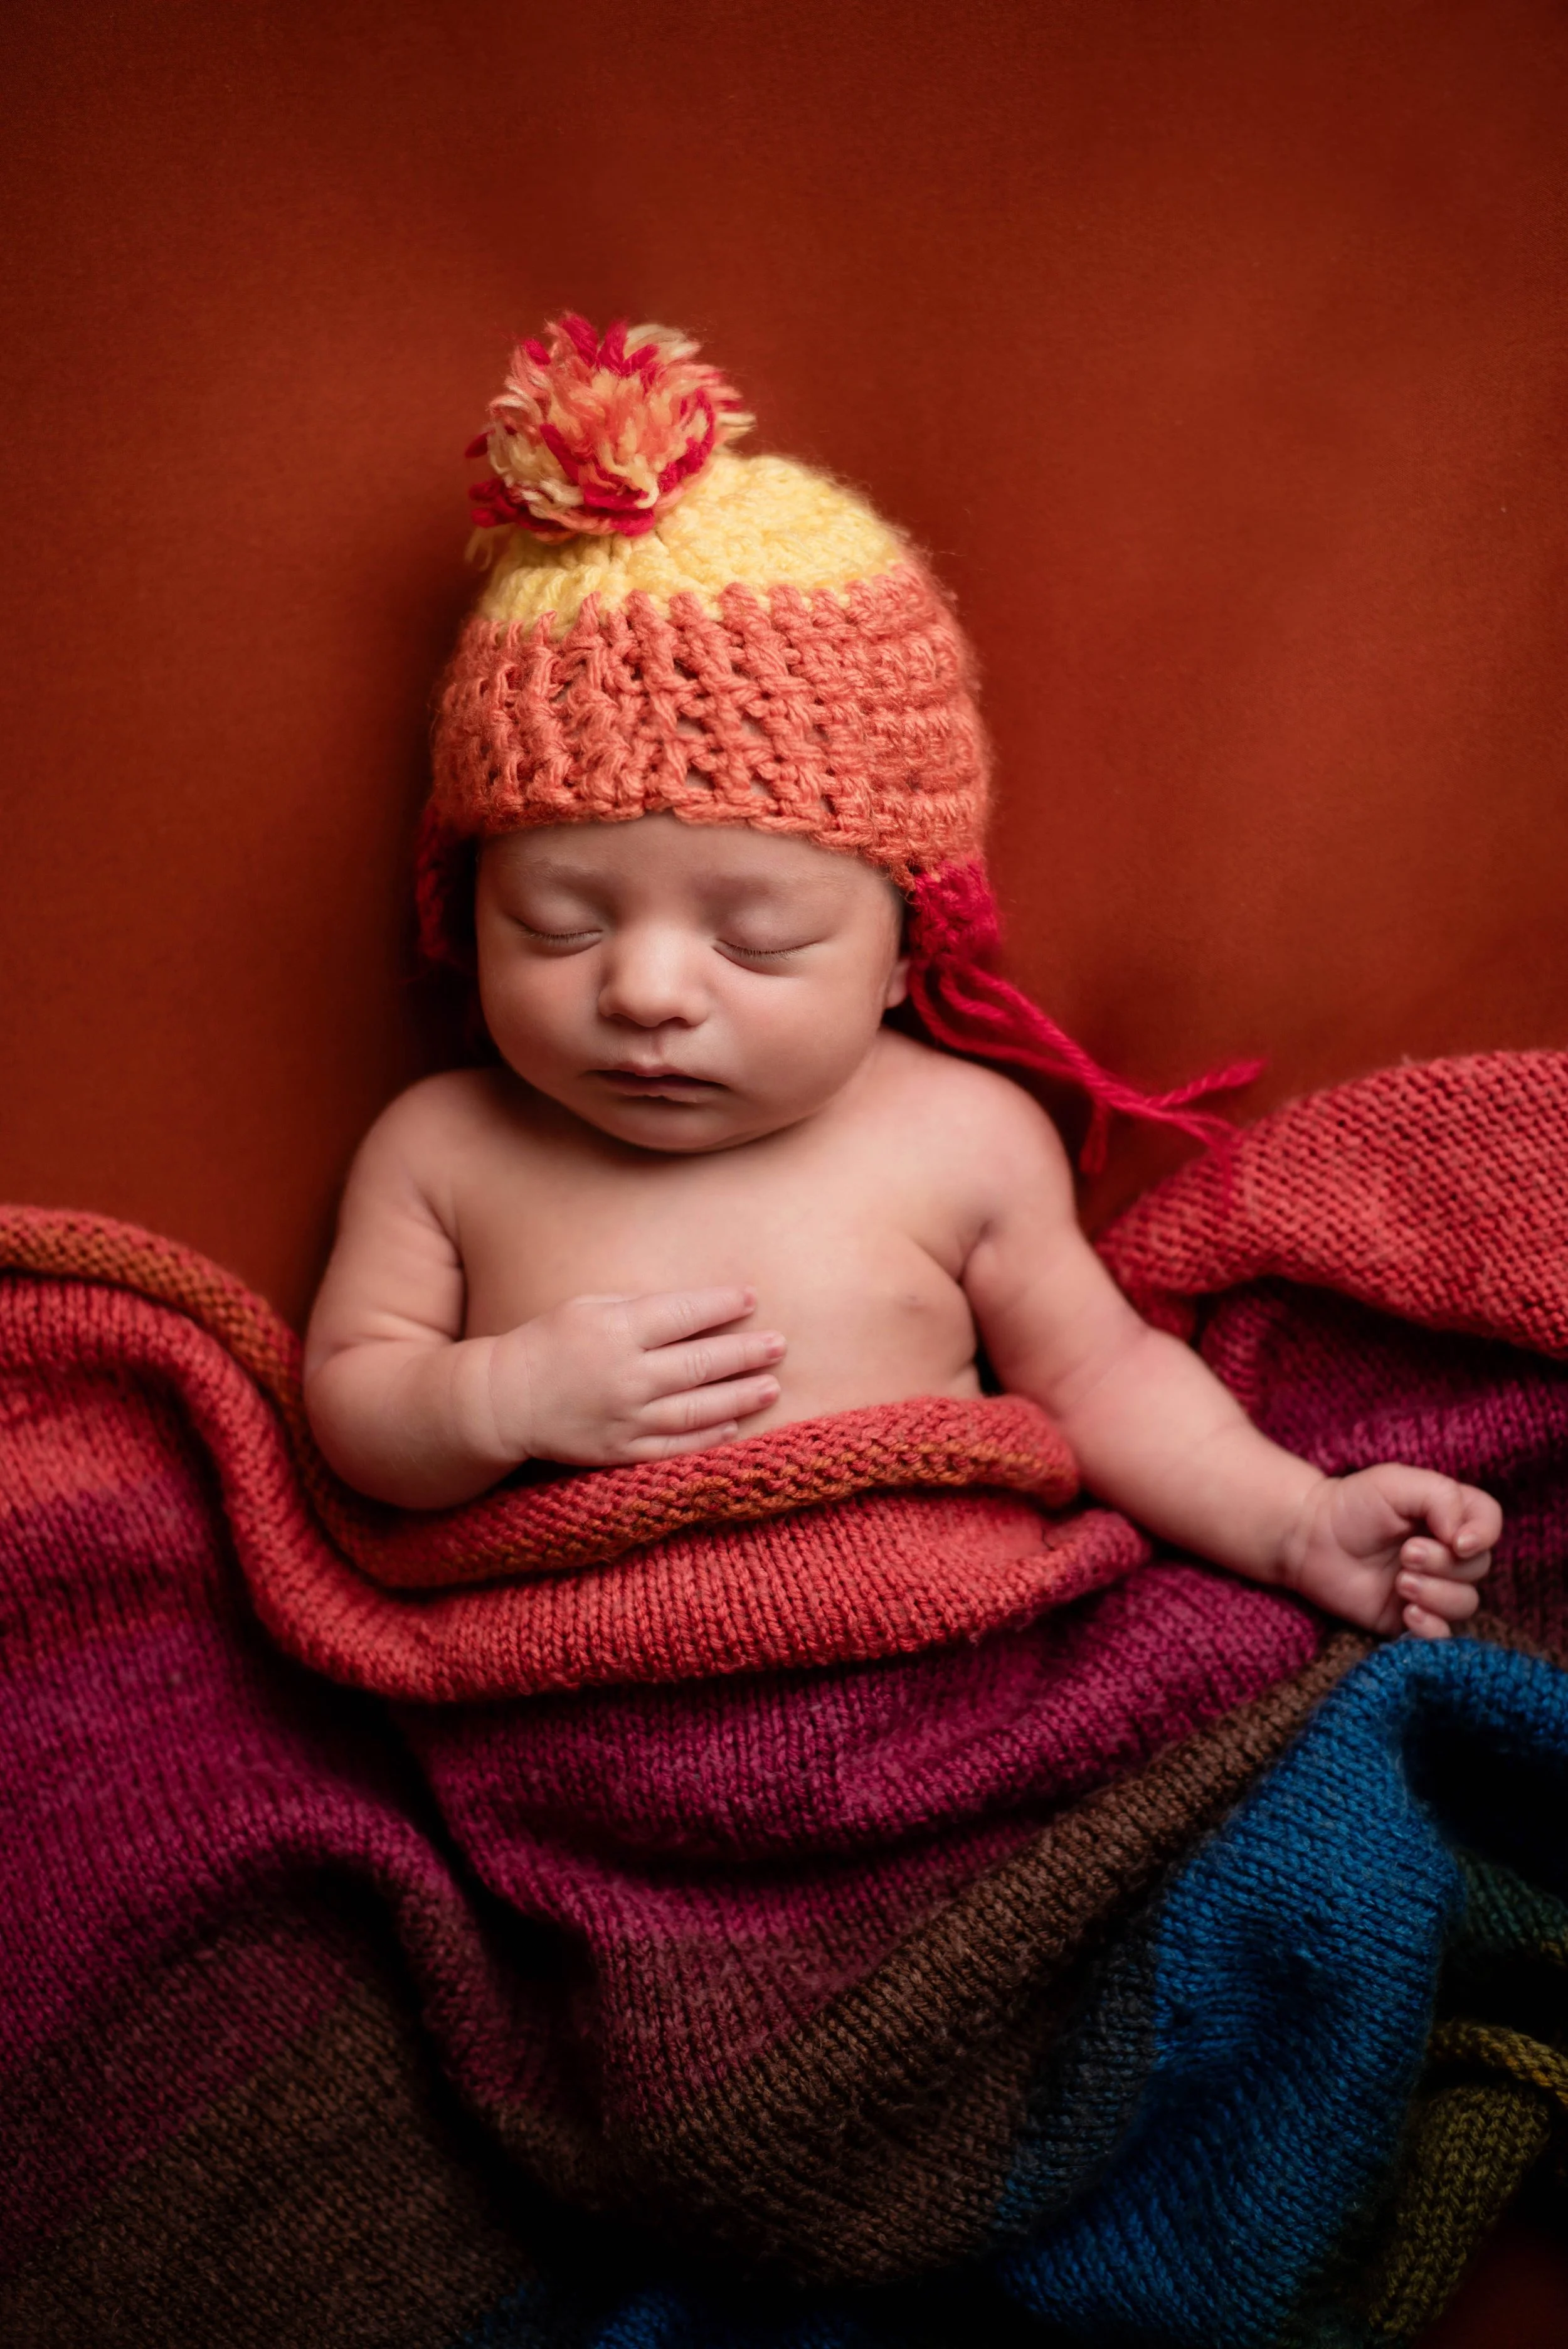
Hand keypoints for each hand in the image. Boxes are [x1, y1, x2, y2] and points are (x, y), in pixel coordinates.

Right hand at [489, 1286, 785, 1466]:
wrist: (506, 1401)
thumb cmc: (550, 1342)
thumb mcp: (588, 1307)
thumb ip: (640, 1309)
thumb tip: (697, 1310)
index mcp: (616, 1330)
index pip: (684, 1315)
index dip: (722, 1305)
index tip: (751, 1299)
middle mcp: (626, 1375)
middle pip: (701, 1363)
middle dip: (746, 1352)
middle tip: (779, 1345)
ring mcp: (626, 1417)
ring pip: (697, 1409)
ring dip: (740, 1397)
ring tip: (772, 1386)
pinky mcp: (621, 1450)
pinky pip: (675, 1445)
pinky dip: (708, 1436)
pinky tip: (735, 1425)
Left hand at [1283, 1465, 1498, 1638]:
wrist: (1308, 1537)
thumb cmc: (1352, 1505)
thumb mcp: (1397, 1483)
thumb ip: (1442, 1498)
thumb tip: (1465, 1538)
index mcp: (1449, 1516)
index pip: (1490, 1524)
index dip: (1483, 1535)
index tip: (1457, 1541)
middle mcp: (1447, 1554)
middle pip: (1479, 1568)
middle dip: (1445, 1564)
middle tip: (1406, 1554)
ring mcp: (1431, 1588)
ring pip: (1465, 1604)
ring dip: (1436, 1594)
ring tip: (1399, 1581)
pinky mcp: (1410, 1618)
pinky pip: (1442, 1636)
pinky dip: (1431, 1628)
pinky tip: (1407, 1613)